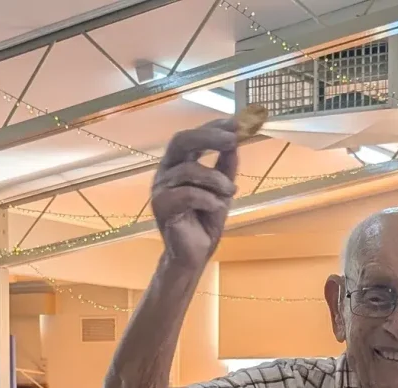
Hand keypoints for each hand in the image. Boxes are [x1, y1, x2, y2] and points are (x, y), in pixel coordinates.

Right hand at [151, 121, 238, 268]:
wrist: (194, 255)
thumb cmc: (204, 221)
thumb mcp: (222, 189)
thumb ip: (226, 166)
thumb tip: (235, 139)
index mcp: (178, 163)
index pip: (192, 136)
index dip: (213, 126)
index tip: (237, 123)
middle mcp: (166, 171)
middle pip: (181, 140)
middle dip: (209, 137)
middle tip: (233, 140)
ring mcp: (160, 188)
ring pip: (190, 170)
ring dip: (216, 180)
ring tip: (231, 192)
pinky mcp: (161, 207)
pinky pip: (187, 194)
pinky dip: (208, 199)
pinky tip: (217, 207)